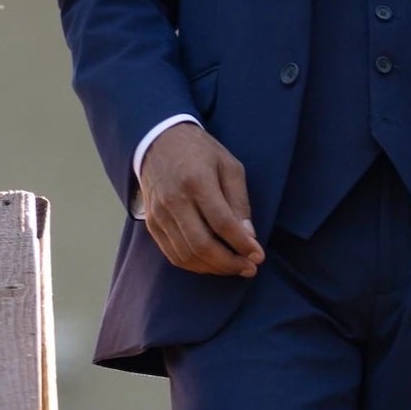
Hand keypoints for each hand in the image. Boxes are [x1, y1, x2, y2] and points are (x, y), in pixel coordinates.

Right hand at [140, 123, 262, 277]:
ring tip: (234, 267)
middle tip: (249, 268)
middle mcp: (174, 200)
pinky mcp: (152, 224)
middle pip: (202, 245)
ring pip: (187, 255)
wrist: (158, 141)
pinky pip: (173, 254)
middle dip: (230, 263)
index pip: (222, 223)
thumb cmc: (200, 152)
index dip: (242, 244)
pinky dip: (195, 265)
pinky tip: (212, 264)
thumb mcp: (229, 166)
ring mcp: (159, 214)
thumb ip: (239, 202)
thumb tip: (249, 237)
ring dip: (214, 268)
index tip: (258, 256)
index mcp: (197, 181)